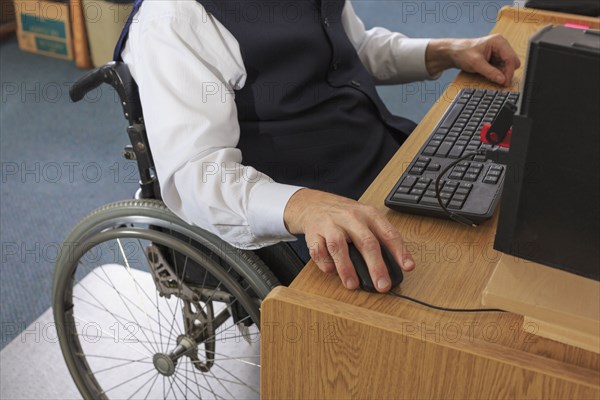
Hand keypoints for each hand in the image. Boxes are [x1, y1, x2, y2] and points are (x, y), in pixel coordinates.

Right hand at [284, 189, 414, 291]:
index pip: (388, 233)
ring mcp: (331, 225)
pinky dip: (324, 262)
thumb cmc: (346, 217)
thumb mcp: (367, 220)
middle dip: (376, 266)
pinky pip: (318, 250)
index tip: (408, 267)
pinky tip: (331, 271)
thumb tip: (396, 266)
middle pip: (366, 242)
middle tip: (382, 285)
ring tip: (353, 285)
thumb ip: (381, 239)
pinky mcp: (314, 233)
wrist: (315, 205)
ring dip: (346, 268)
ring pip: (338, 246)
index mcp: (369, 215)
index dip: (399, 251)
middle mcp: (351, 218)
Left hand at [426, 34, 520, 85]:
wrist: (454, 53)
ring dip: (502, 73)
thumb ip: (490, 72)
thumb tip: (502, 80)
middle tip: (498, 82)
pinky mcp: (496, 58)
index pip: (510, 58)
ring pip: (508, 66)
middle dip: (506, 72)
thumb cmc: (463, 53)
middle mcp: (501, 45)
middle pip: (512, 62)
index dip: (509, 71)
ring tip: (489, 76)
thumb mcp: (476, 64)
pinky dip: (498, 73)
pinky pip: (502, 68)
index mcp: (498, 41)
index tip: (505, 82)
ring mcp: (499, 51)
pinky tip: (489, 75)